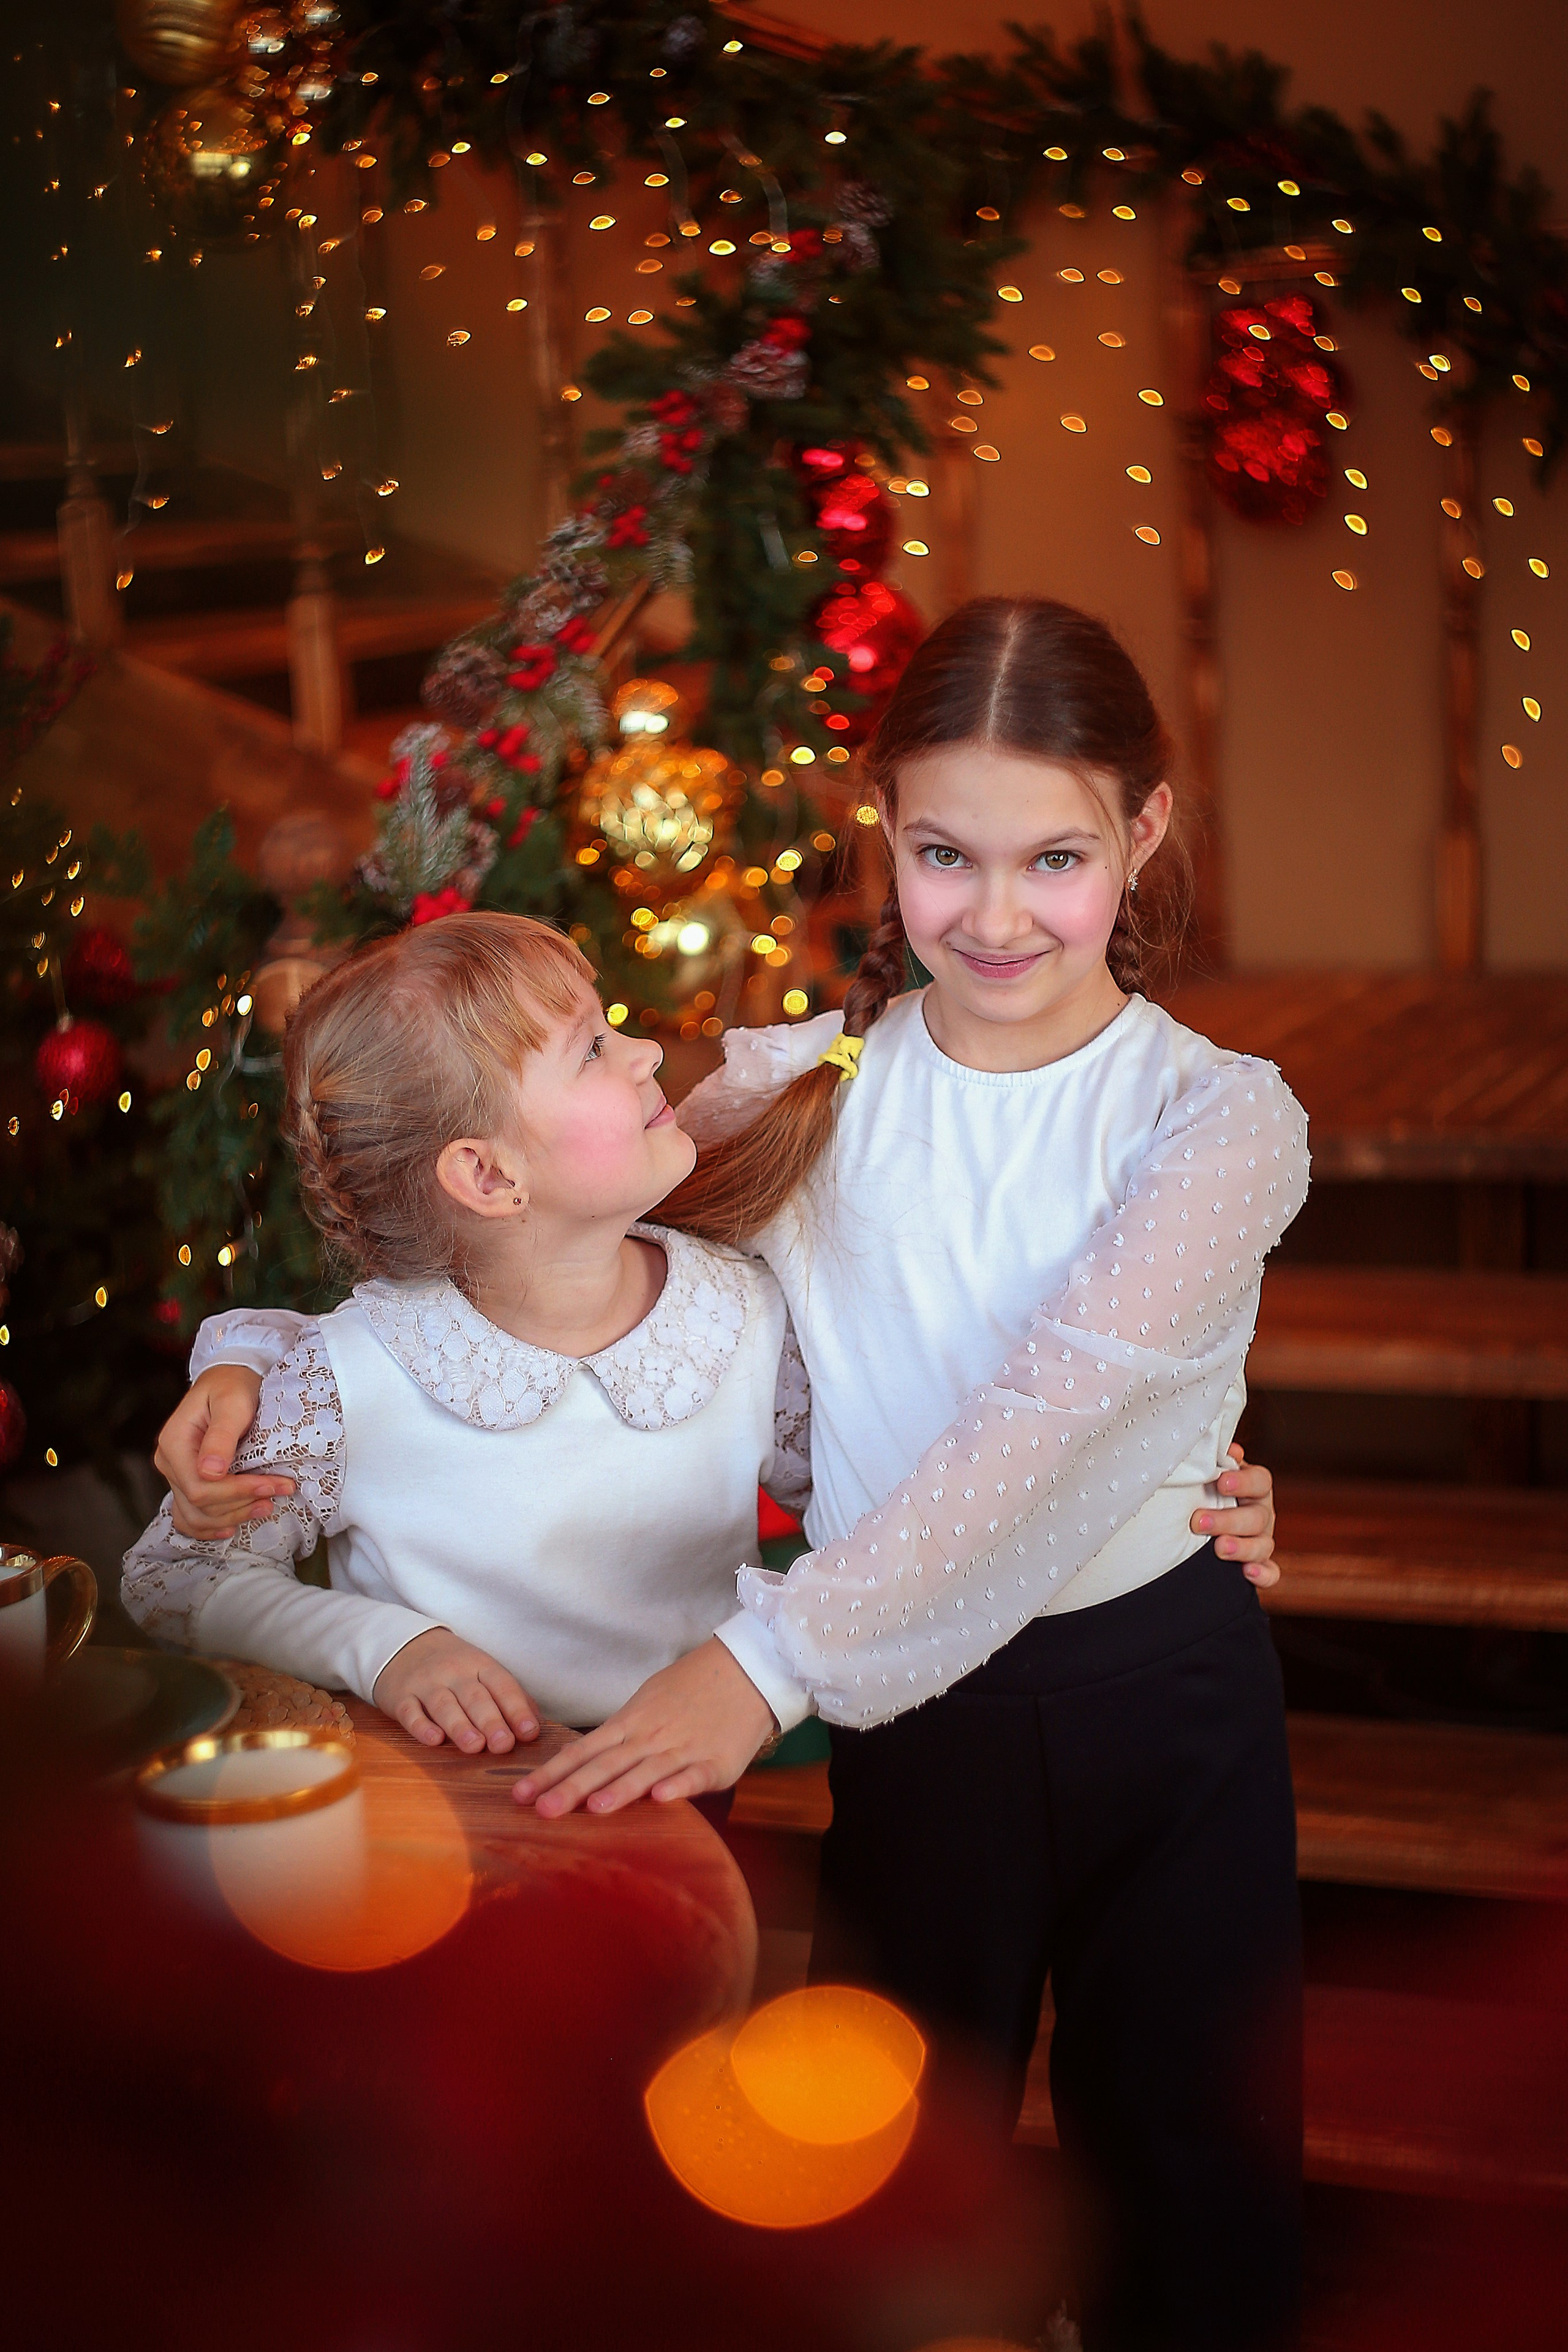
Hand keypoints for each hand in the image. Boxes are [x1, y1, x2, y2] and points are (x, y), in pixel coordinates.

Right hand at [156, 1365, 293, 1538]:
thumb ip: (221, 1435)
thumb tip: (210, 1472)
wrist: (228, 1379)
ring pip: (196, 1515)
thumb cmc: (233, 1386)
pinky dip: (209, 1527)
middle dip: (242, 1504)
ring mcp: (176, 1474)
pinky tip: (231, 1528)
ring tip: (267, 1507)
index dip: (237, 1493)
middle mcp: (169, 1462)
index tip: (273, 1485)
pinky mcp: (187, 1480)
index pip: (200, 1487)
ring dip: (232, 1517)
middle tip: (281, 1491)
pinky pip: (190, 1515)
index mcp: (174, 1443)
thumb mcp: (232, 1402)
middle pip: (200, 1504)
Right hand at [372, 1628, 540, 1754]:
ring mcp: (426, 1683)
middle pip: (475, 1697)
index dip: (517, 1709)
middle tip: (503, 1744)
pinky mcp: (401, 1696)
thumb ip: (510, 1697)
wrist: (405, 1647)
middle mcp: (454, 1672)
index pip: (502, 1685)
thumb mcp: (483, 1672)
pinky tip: (434, 1740)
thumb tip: (536, 1726)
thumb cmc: (455, 1669)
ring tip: (474, 1746)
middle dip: (491, 1721)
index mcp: (480, 1665)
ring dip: (460, 1726)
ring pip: (444, 1705)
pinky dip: (421, 1726)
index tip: (529, 1732)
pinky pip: (410, 1712)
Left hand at [513, 1638, 774, 1817]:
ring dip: (620, 1790)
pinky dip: (678, 1787)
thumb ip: (619, 1736)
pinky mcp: (715, 1763)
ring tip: (593, 1808)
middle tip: (540, 1811)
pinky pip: (693, 1776)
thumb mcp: (647, 1705)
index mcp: (629, 1724)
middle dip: (571, 1789)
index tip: (519, 1795)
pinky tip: (662, 1800)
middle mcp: (649, 1738)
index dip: (550, 1773)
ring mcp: (682, 1750)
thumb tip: (585, 1761)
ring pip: (645, 1772)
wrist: (744, 1671)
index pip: (581, 1752)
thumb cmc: (691, 1689)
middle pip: (605, 1765)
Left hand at [1193, 1442, 1278, 1586]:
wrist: (1203, 1522)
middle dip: (1228, 1520)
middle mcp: (1262, 1513)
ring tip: (1219, 1548)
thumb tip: (1229, 1450)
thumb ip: (1217, 1461)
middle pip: (1256, 1517)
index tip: (1221, 1482)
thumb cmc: (1207, 1491)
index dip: (1243, 1481)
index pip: (1260, 1481)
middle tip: (1199, 1521)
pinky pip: (1270, 1572)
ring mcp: (1263, 1539)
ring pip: (1263, 1545)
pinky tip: (1247, 1573)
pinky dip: (1262, 1574)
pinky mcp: (1260, 1564)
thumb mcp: (1210, 1474)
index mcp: (1255, 1487)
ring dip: (1241, 1547)